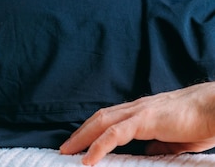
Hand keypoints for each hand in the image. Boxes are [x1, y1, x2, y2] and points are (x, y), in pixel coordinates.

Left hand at [59, 82, 214, 164]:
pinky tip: (89, 157)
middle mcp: (137, 108)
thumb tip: (147, 151)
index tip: (80, 143)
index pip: (110, 119)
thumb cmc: (203, 122)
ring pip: (102, 123)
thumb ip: (159, 144)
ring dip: (82, 137)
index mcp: (143, 112)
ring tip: (68, 152)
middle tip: (65, 148)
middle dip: (80, 133)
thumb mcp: (177, 139)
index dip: (93, 130)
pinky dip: (99, 145)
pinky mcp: (145, 119)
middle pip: (99, 119)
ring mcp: (139, 111)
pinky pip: (115, 133)